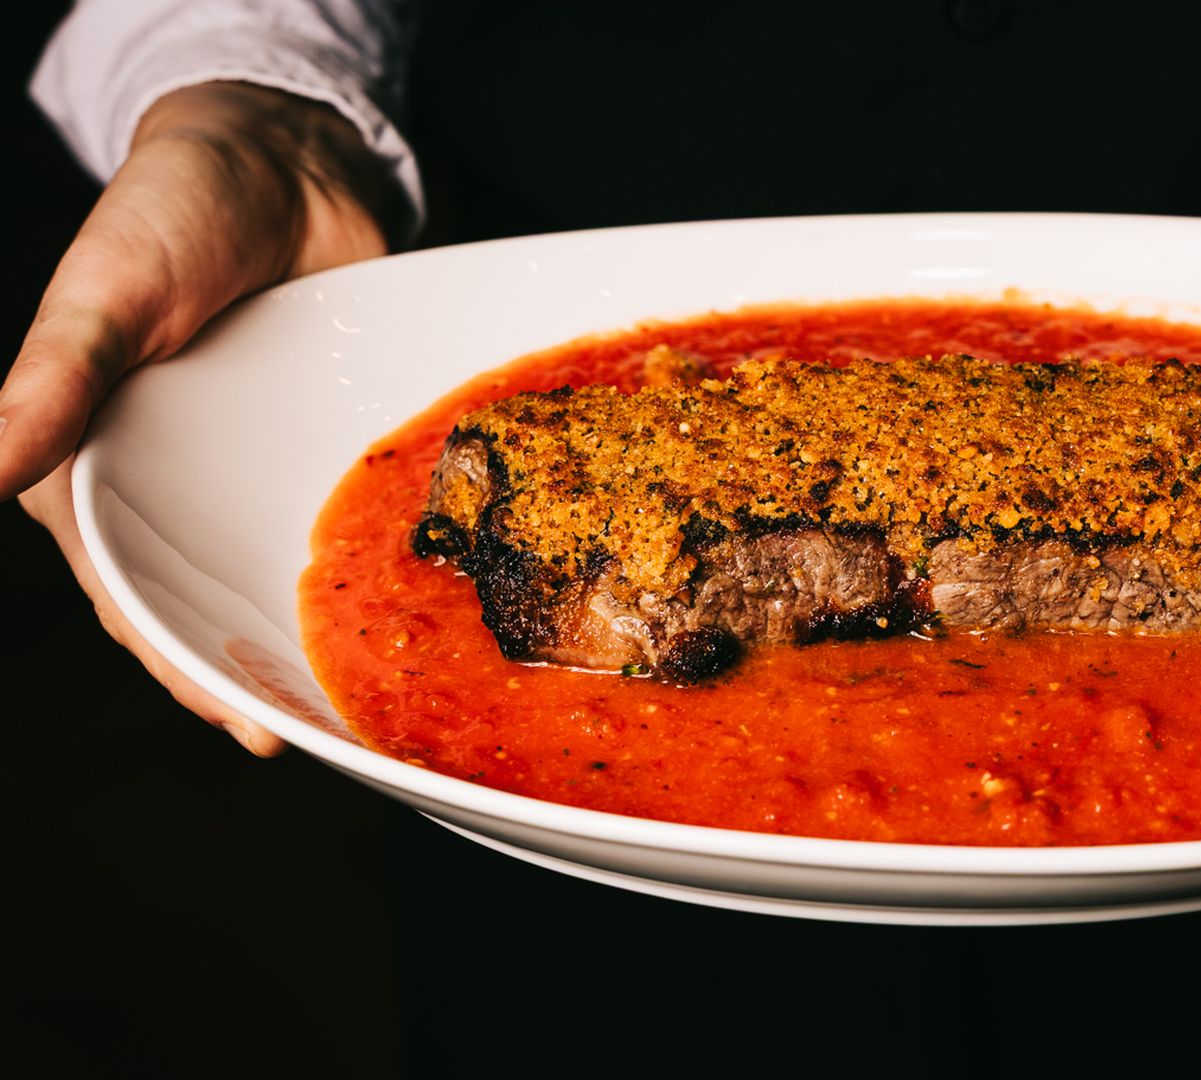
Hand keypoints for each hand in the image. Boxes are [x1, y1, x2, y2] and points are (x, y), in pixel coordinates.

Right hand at [1, 82, 398, 753]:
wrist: (286, 154)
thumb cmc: (172, 209)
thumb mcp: (105, 290)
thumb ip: (51, 380)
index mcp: (96, 468)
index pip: (132, 593)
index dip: (181, 661)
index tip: (240, 720)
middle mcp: (179, 485)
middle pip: (214, 602)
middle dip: (261, 670)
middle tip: (325, 733)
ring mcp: (257, 469)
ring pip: (283, 570)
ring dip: (318, 634)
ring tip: (374, 701)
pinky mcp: (325, 442)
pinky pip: (346, 512)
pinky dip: (372, 560)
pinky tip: (420, 609)